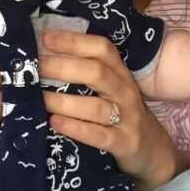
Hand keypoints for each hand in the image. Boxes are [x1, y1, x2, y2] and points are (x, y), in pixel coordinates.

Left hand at [38, 31, 175, 190]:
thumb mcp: (112, 89)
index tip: (46, 38)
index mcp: (120, 73)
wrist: (154, 152)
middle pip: (97, 72)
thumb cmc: (122, 114)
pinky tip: (54, 122)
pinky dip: (75, 128)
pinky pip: (98, 135)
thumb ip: (87, 73)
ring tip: (39, 97)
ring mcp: (127, 118)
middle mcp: (125, 92)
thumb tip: (45, 55)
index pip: (102, 48)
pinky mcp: (124, 143)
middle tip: (35, 67)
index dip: (74, 41)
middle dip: (63, 67)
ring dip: (64, 101)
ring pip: (95, 106)